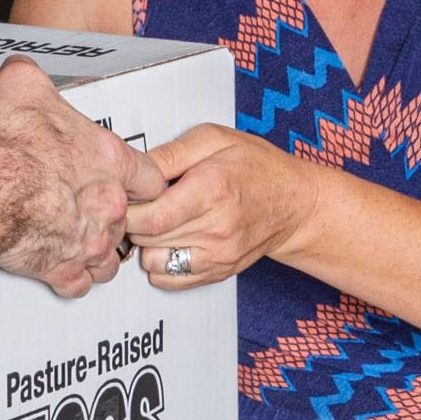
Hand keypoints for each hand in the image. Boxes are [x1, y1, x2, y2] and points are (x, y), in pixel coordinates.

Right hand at [0, 56, 167, 297]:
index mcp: (110, 160)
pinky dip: (69, 278)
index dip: (136, 182)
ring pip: (108, 257)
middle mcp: (108, 204)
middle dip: (108, 218)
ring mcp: (89, 241)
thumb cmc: (8, 148)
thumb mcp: (22, 88)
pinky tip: (58, 266)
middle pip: (127, 219)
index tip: (126, 184)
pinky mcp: (63, 269)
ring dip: (93, 251)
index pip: (150, 178)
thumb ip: (31, 78)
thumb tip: (23, 70)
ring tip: (74, 241)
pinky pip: (78, 283)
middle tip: (84, 210)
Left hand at [127, 124, 310, 286]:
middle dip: (132, 221)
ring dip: (145, 243)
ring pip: (153, 261)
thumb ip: (170, 153)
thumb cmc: (257, 167)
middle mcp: (215, 229)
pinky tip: (168, 240)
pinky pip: (168, 279)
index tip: (124, 195)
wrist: (296, 205)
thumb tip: (134, 167)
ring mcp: (217, 256)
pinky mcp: (217, 272)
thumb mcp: (213, 139)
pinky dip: (159, 262)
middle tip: (138, 203)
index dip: (127, 208)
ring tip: (157, 221)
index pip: (151, 217)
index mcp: (211, 190)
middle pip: (146, 239)